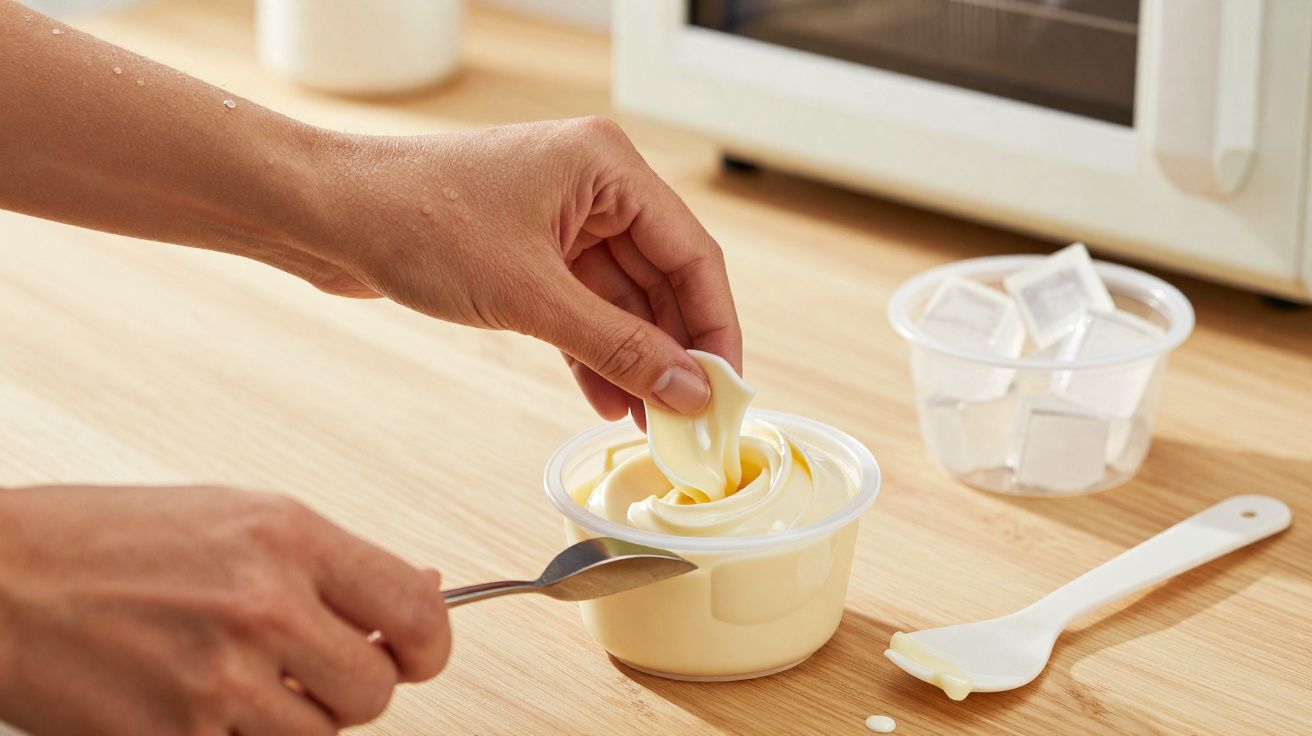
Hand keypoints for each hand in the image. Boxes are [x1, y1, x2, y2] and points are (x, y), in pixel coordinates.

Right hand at [0, 485, 449, 734]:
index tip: (414, 653)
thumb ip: (335, 563)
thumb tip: (426, 587)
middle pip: (375, 692)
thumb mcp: (241, 518)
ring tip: (242, 679)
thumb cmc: (111, 540)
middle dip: (352, 688)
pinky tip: (199, 701)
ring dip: (294, 721)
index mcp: (289, 539)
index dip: (427, 646)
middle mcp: (263, 605)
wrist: (3, 579)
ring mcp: (219, 680)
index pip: (417, 613)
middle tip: (313, 668)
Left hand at [294, 118, 742, 427]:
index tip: (726, 388)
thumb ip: (617, 347)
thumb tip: (687, 389)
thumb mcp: (530, 296)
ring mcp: (560, 218)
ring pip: (623, 300)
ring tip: (649, 422)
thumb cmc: (416, 222)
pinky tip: (605, 399)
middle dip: (673, 351)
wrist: (327, 215)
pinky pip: (582, 307)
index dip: (715, 327)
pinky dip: (593, 351)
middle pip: (663, 279)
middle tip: (688, 416)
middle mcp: (593, 185)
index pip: (693, 254)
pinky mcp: (530, 250)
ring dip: (634, 360)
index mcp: (608, 167)